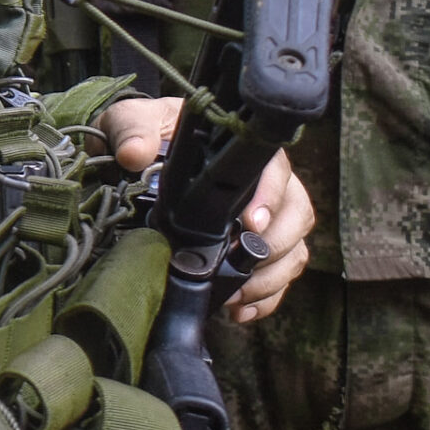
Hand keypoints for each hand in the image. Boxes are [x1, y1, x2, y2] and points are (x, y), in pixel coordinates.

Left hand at [96, 100, 313, 323]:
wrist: (142, 156)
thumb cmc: (147, 132)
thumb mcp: (133, 120)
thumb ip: (133, 130)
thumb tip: (135, 153)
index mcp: (242, 151)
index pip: (275, 170)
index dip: (270, 197)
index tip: (250, 223)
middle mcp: (265, 184)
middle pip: (297, 214)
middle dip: (275, 246)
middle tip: (242, 264)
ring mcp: (267, 219)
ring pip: (294, 249)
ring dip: (271, 278)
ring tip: (237, 294)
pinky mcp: (258, 250)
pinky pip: (280, 277)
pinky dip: (266, 298)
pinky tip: (240, 309)